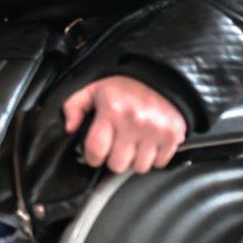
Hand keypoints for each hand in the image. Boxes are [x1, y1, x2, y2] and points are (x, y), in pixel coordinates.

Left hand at [60, 75, 187, 173]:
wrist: (163, 75)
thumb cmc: (127, 85)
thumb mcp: (95, 89)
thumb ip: (74, 106)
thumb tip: (70, 127)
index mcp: (112, 110)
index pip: (95, 150)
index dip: (92, 157)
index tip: (96, 154)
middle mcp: (134, 122)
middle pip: (117, 165)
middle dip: (114, 159)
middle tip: (116, 147)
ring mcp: (155, 130)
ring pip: (139, 167)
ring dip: (135, 160)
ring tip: (134, 144)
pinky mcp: (173, 135)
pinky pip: (159, 163)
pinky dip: (154, 157)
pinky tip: (149, 143)